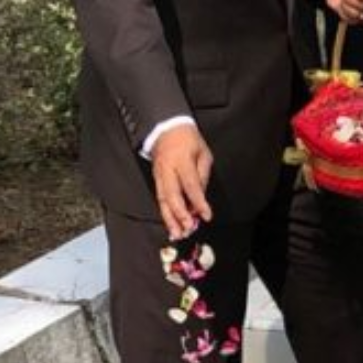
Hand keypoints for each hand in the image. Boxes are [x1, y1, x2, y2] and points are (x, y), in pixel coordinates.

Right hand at [152, 123, 213, 240]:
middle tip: (188, 229)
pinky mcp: (156, 180)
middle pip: (172, 196)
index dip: (198, 202)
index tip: (206, 215)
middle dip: (180, 215)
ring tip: (177, 233)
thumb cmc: (188, 140)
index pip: (191, 186)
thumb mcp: (203, 154)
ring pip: (162, 201)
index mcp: (182, 161)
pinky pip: (159, 199)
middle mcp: (168, 170)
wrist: (166, 129)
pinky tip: (171, 224)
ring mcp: (159, 176)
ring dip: (169, 219)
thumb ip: (202, 176)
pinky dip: (165, 213)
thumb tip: (201, 198)